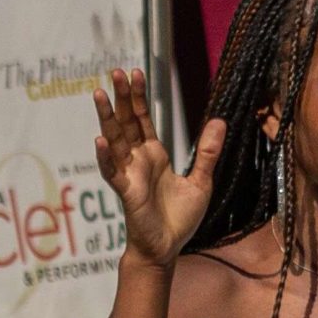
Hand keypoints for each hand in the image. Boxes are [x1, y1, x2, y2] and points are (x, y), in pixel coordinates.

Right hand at [92, 68, 224, 270]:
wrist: (167, 246)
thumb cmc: (180, 217)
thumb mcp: (201, 181)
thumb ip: (207, 153)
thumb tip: (219, 121)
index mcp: (154, 155)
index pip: (142, 120)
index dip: (138, 98)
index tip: (135, 73)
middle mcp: (138, 159)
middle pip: (126, 122)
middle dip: (121, 98)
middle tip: (116, 71)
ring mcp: (129, 173)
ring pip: (115, 140)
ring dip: (106, 118)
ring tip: (99, 94)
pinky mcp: (125, 191)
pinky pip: (112, 171)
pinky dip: (105, 156)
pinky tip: (100, 140)